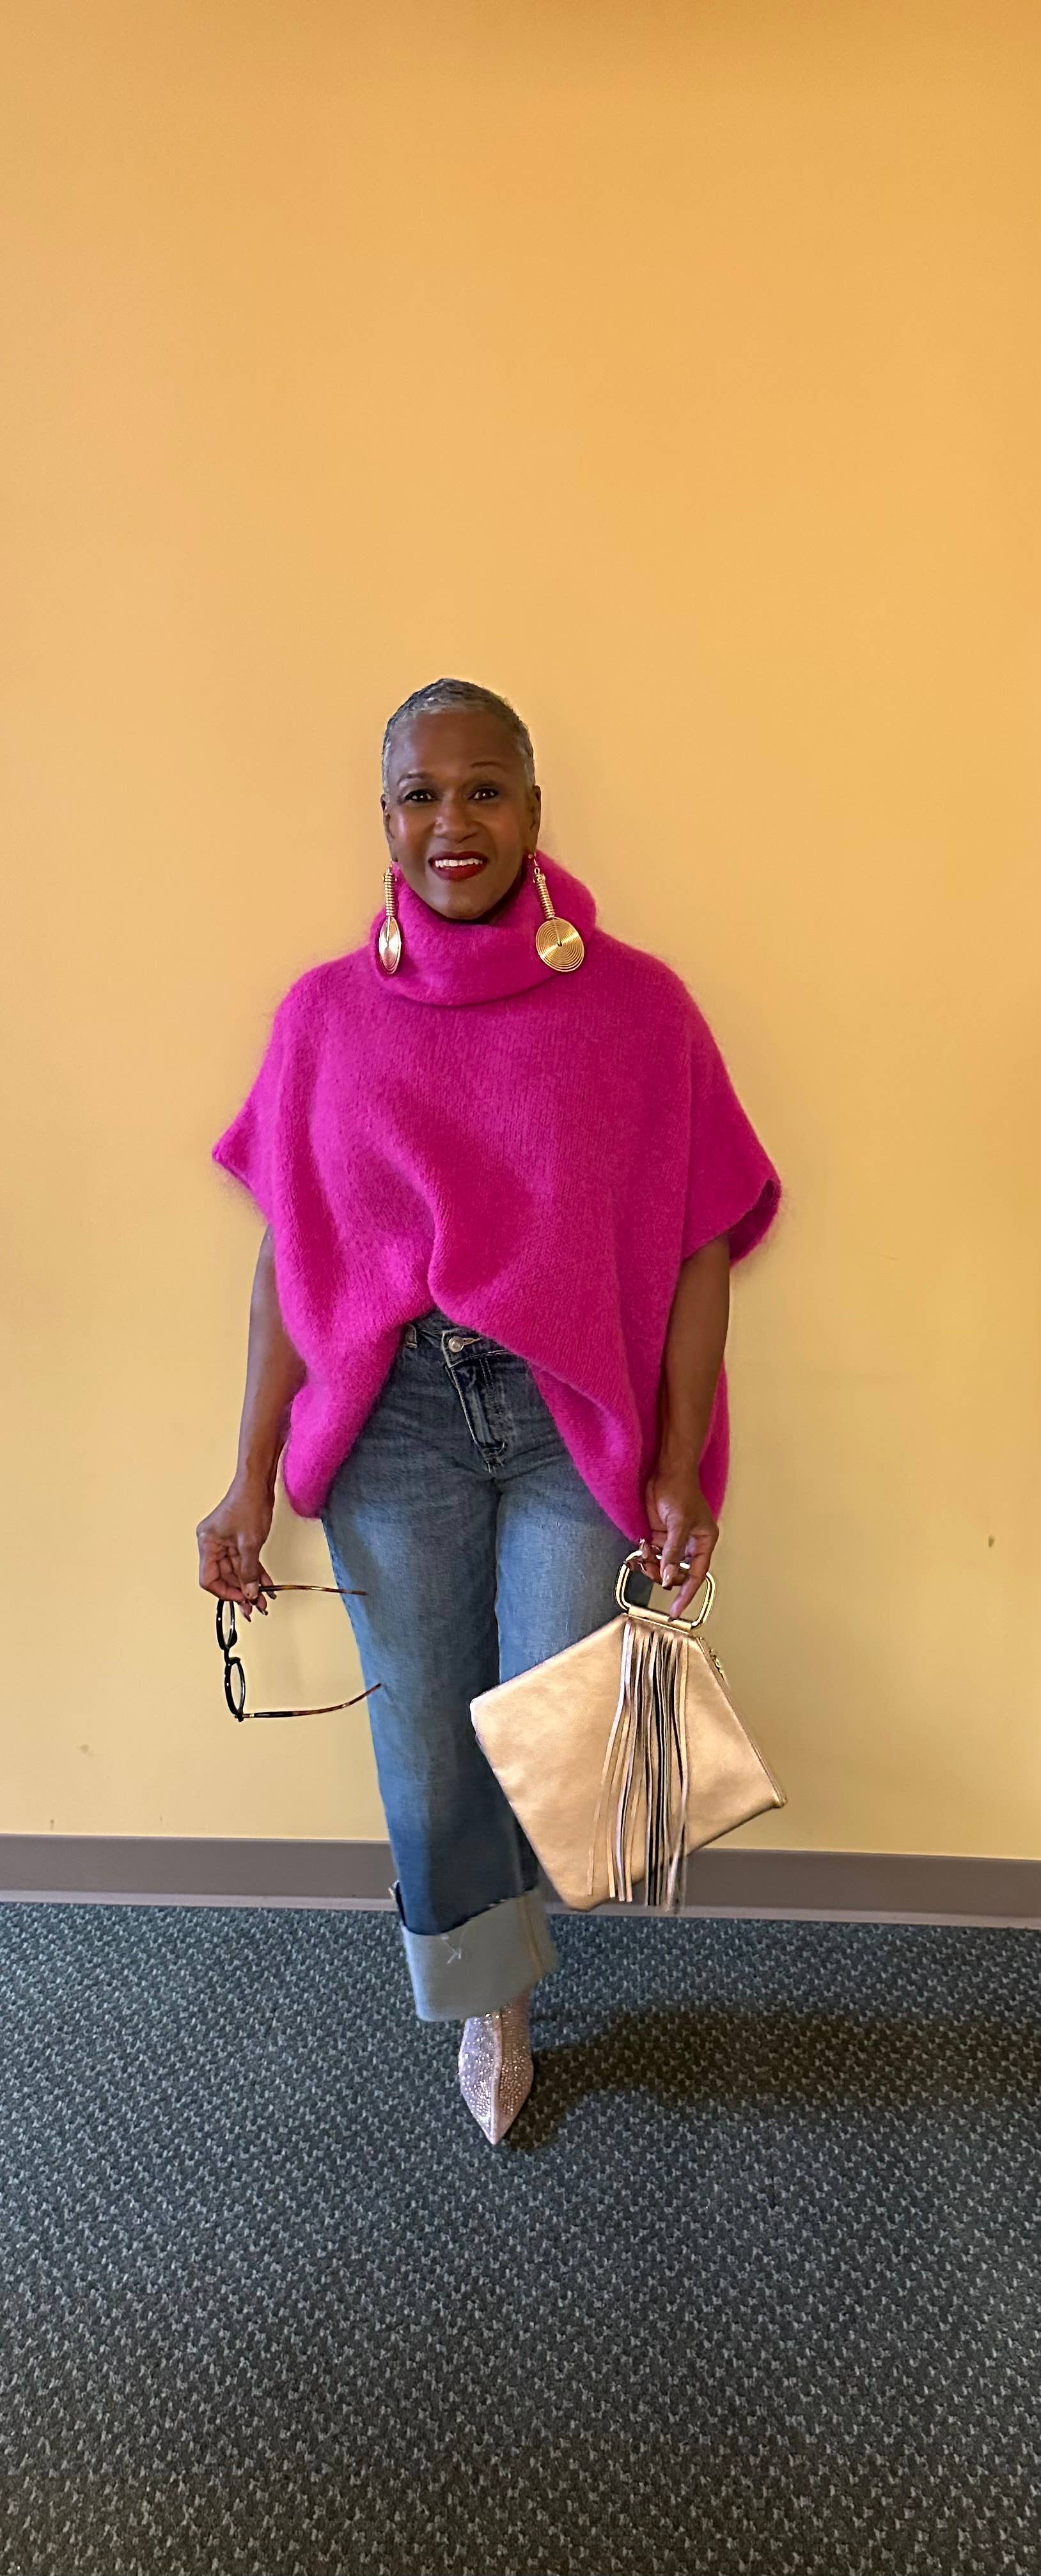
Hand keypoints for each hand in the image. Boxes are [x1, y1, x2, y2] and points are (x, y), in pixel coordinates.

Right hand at [196, 1475, 274, 1619]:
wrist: (258, 1483)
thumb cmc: (248, 1503)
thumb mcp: (249, 1543)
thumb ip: (248, 1571)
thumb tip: (249, 1592)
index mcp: (207, 1544)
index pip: (209, 1579)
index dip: (225, 1592)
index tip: (241, 1600)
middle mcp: (212, 1544)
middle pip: (224, 1577)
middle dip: (241, 1592)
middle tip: (255, 1606)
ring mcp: (225, 1541)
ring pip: (236, 1571)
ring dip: (250, 1585)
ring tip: (263, 1600)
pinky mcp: (237, 1539)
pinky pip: (244, 1561)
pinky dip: (254, 1572)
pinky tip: (265, 1584)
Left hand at [641, 1454, 718, 1619]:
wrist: (666, 1472)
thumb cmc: (681, 1491)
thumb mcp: (679, 1524)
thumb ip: (673, 1553)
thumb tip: (668, 1578)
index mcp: (704, 1542)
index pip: (696, 1575)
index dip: (686, 1595)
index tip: (676, 1611)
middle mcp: (690, 1543)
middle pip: (677, 1573)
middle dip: (664, 1575)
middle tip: (652, 1570)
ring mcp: (674, 1540)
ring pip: (663, 1565)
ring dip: (652, 1565)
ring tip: (645, 1555)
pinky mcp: (660, 1535)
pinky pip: (653, 1554)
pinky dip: (645, 1555)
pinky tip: (642, 1547)